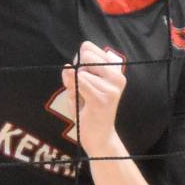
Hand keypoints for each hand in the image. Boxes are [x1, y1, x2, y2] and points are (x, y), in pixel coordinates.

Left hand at [62, 41, 126, 157]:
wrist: (99, 138)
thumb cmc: (88, 109)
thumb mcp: (78, 86)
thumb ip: (73, 73)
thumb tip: (67, 68)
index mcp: (114, 70)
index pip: (87, 47)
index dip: (77, 60)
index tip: (83, 76)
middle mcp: (117, 76)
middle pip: (84, 56)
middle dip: (76, 72)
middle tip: (84, 91)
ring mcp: (112, 88)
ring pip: (80, 72)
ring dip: (74, 87)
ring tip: (85, 101)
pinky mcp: (103, 99)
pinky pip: (79, 82)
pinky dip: (73, 90)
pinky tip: (83, 105)